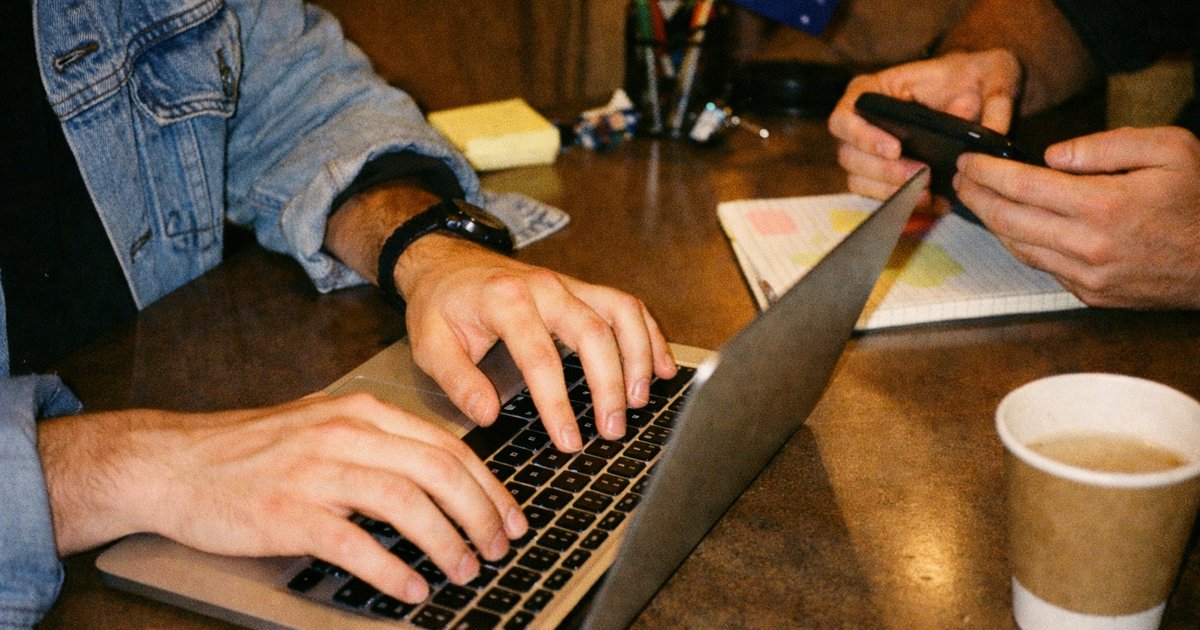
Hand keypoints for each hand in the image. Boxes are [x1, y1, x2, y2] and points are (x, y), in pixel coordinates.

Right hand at [37, 394, 527, 603]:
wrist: (173, 462)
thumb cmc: (250, 450)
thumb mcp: (324, 427)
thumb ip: (380, 443)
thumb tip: (443, 479)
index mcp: (361, 412)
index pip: (446, 446)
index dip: (488, 486)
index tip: (511, 516)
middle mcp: (344, 434)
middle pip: (437, 470)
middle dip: (479, 513)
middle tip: (498, 547)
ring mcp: (315, 471)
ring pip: (404, 501)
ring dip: (445, 540)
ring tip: (465, 569)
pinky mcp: (287, 511)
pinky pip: (353, 542)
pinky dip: (390, 567)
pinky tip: (412, 587)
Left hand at [396, 235, 676, 451]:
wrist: (446, 262)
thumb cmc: (440, 304)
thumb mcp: (429, 344)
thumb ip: (458, 381)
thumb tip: (488, 415)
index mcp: (505, 300)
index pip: (539, 357)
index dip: (557, 403)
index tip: (569, 439)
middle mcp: (545, 287)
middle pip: (592, 333)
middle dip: (609, 385)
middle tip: (612, 430)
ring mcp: (569, 285)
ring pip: (620, 314)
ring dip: (637, 358)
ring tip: (640, 402)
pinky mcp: (583, 290)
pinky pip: (627, 307)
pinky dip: (648, 336)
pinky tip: (661, 368)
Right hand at [827, 49, 1022, 204]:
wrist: (983, 93)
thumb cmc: (977, 76)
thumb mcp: (994, 74)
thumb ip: (996, 99)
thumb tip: (989, 131)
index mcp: (876, 90)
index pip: (844, 116)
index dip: (862, 136)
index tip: (895, 149)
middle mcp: (865, 122)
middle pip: (849, 156)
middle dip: (884, 172)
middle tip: (922, 176)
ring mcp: (871, 151)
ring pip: (859, 180)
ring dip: (891, 192)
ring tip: (928, 193)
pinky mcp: (884, 174)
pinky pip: (879, 195)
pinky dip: (904, 204)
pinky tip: (934, 203)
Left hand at [954, 126, 1199, 307]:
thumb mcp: (1169, 149)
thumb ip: (1106, 145)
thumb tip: (1052, 156)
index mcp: (1104, 205)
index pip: (1022, 186)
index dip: (986, 173)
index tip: (967, 162)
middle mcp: (1089, 245)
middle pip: (1008, 220)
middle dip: (975, 197)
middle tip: (959, 180)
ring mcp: (1087, 275)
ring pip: (1018, 248)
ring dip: (990, 223)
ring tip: (976, 200)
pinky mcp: (1090, 293)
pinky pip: (1041, 267)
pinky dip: (1019, 245)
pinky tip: (1010, 227)